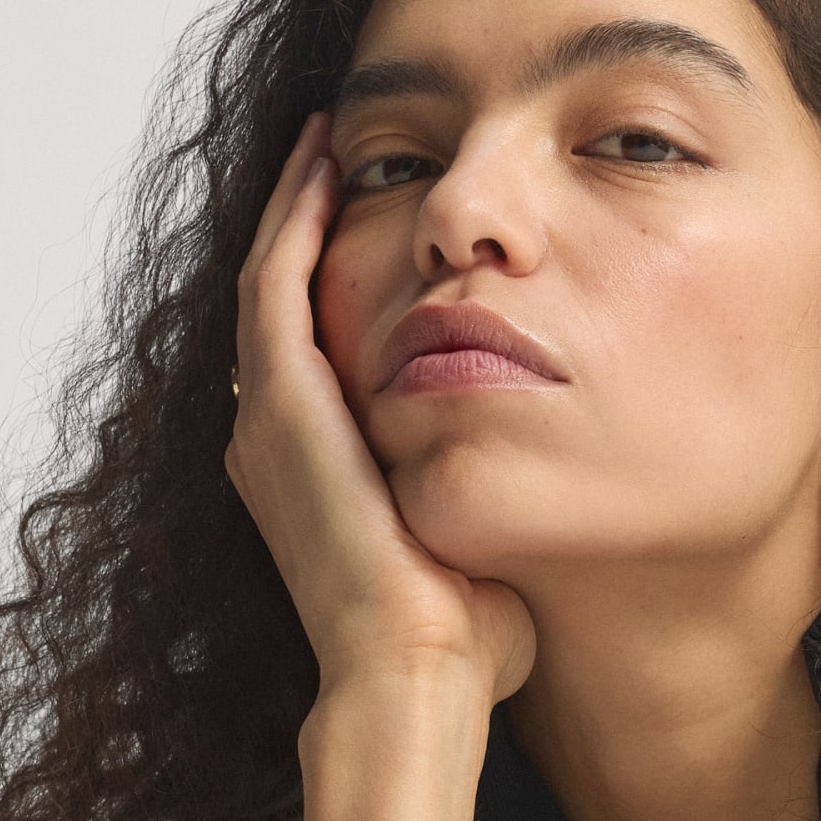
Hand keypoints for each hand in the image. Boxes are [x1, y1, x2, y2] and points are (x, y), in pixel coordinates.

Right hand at [226, 113, 535, 708]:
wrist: (419, 681)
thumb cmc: (464, 640)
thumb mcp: (477, 541)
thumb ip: (494, 497)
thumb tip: (551, 478)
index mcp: (314, 471)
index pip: (317, 345)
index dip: (339, 276)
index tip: (384, 223)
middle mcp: (274, 440)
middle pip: (284, 298)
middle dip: (311, 223)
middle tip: (340, 150)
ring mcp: (269, 425)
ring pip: (271, 276)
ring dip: (300, 205)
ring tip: (330, 139)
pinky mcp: (282, 413)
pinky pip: (277, 284)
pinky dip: (298, 220)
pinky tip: (329, 165)